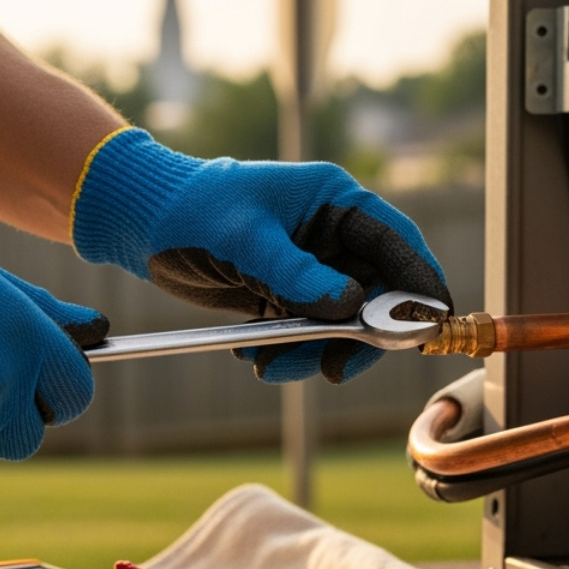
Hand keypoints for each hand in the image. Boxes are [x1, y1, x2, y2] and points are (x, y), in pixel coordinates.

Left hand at [70, 128, 450, 383]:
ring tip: (274, 368)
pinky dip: (289, 351)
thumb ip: (296, 274)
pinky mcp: (284, 293)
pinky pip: (306, 332)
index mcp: (333, 199)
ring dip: (316, 351)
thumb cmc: (192, 209)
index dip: (420, 282)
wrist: (138, 222)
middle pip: (375, 293)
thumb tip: (348, 308)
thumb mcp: (245, 238)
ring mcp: (308, 266)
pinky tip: (254, 355)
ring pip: (340, 322)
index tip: (430, 322)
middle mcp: (329, 234)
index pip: (395, 241)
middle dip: (359, 336)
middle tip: (335, 369)